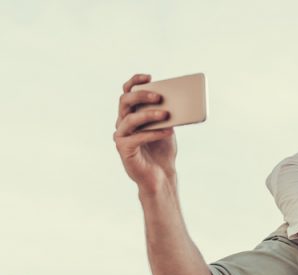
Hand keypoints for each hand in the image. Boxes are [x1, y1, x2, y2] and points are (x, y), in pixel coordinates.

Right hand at [113, 74, 176, 193]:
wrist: (161, 175)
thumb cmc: (163, 150)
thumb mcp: (167, 127)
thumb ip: (166, 115)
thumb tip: (175, 99)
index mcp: (131, 114)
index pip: (127, 93)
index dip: (135, 82)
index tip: (148, 77)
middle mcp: (122, 123)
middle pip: (125, 101)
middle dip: (142, 96)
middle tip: (159, 96)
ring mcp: (121, 136)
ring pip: (130, 119)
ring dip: (149, 114)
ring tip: (166, 114)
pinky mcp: (124, 149)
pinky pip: (137, 137)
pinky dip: (153, 133)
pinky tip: (168, 131)